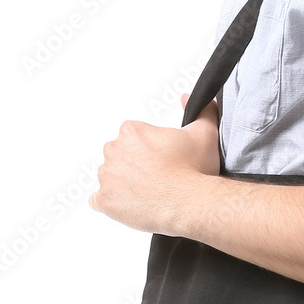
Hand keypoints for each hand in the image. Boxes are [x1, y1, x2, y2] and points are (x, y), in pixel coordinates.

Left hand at [89, 93, 219, 234]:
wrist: (190, 203)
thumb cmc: (195, 170)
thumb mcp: (205, 133)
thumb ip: (201, 110)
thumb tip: (188, 98)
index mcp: (131, 131)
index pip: (133, 137)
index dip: (149, 148)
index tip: (161, 159)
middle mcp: (113, 150)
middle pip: (120, 155)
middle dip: (134, 164)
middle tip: (156, 176)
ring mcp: (106, 176)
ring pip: (110, 177)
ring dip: (124, 183)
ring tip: (148, 193)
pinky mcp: (104, 200)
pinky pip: (99, 200)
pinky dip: (111, 202)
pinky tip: (129, 204)